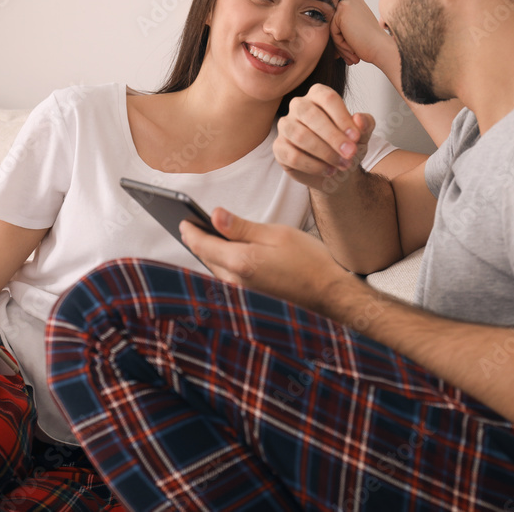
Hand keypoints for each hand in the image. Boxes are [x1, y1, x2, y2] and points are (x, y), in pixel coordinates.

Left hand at [180, 208, 347, 311]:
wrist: (330, 295)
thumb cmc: (309, 261)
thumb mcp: (276, 234)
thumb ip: (242, 227)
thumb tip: (215, 214)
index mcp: (241, 262)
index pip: (202, 244)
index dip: (190, 230)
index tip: (183, 219)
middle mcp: (236, 282)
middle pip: (206, 258)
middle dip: (196, 241)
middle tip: (189, 224)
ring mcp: (241, 294)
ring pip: (215, 270)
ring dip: (208, 254)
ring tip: (204, 236)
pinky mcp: (249, 300)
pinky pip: (227, 279)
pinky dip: (221, 264)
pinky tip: (225, 254)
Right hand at [275, 83, 374, 190]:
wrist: (336, 170)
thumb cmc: (346, 146)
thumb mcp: (362, 135)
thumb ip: (366, 124)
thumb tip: (359, 119)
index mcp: (318, 95)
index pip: (328, 99)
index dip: (343, 118)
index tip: (356, 137)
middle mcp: (299, 106)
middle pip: (311, 115)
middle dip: (333, 137)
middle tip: (350, 154)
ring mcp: (286, 126)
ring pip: (300, 136)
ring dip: (325, 153)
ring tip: (342, 164)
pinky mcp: (279, 147)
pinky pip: (292, 155)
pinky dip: (314, 166)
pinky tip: (329, 170)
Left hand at [331, 0, 398, 73]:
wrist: (381, 48)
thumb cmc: (371, 42)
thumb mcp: (355, 28)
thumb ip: (342, 24)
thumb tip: (323, 29)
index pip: (336, 20)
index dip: (341, 38)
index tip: (348, 51)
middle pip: (333, 24)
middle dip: (340, 43)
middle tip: (351, 57)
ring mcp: (346, 3)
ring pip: (332, 29)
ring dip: (341, 45)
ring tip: (353, 55)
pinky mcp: (342, 11)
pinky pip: (333, 32)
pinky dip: (341, 44)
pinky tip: (353, 48)